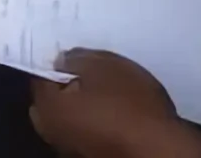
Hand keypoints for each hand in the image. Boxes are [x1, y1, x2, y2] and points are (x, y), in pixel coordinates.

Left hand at [29, 50, 200, 156]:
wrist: (161, 149)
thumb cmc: (130, 105)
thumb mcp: (104, 65)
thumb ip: (76, 58)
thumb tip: (60, 61)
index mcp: (48, 108)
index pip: (40, 75)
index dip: (56, 61)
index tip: (71, 53)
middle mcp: (52, 132)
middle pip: (51, 100)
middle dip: (63, 85)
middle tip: (87, 72)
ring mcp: (72, 148)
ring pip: (68, 117)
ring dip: (78, 104)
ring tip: (104, 90)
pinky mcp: (92, 155)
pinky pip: (84, 130)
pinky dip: (91, 119)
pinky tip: (112, 111)